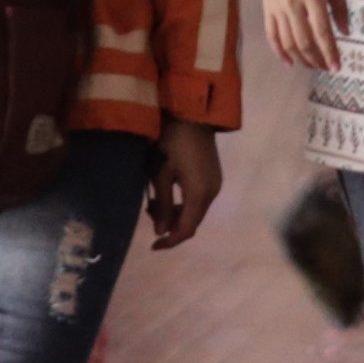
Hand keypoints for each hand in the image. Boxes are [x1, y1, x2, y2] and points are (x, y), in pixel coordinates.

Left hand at [145, 118, 221, 249]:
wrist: (193, 116)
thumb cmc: (171, 142)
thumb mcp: (160, 174)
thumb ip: (161, 204)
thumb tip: (160, 232)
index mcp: (199, 194)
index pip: (186, 229)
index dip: (170, 241)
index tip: (152, 246)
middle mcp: (212, 193)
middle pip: (192, 221)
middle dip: (170, 225)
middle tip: (147, 213)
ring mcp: (215, 184)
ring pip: (195, 211)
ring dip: (175, 213)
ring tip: (152, 201)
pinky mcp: (213, 177)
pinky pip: (198, 200)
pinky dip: (182, 203)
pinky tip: (166, 192)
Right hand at [260, 0, 348, 71]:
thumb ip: (340, 5)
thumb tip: (345, 32)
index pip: (322, 32)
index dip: (330, 52)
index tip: (338, 67)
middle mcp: (293, 3)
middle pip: (304, 41)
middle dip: (317, 60)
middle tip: (327, 68)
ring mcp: (277, 6)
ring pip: (287, 42)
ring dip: (301, 59)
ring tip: (313, 66)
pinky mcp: (267, 7)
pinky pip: (272, 34)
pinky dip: (279, 51)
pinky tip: (290, 62)